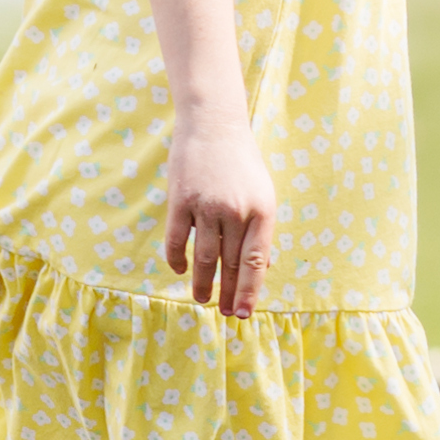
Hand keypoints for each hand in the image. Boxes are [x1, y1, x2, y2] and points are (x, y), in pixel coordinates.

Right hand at [165, 121, 277, 315]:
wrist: (213, 125)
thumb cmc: (241, 163)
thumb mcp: (262, 193)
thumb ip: (260, 230)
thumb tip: (262, 268)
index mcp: (262, 211)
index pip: (255, 262)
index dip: (250, 291)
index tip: (244, 314)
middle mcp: (236, 211)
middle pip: (230, 264)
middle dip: (228, 293)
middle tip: (226, 314)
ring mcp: (206, 206)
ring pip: (204, 257)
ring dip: (202, 282)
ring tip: (202, 298)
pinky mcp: (180, 200)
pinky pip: (177, 239)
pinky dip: (177, 259)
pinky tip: (179, 270)